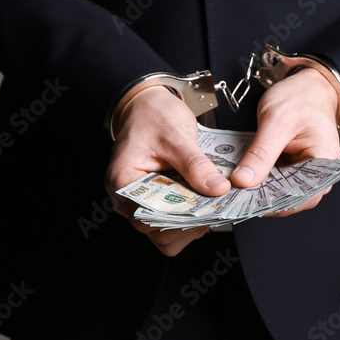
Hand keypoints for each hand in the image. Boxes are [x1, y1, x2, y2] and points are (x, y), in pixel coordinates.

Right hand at [105, 86, 230, 255]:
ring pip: (166, 234)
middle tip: (216, 206)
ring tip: (211, 204)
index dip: (180, 217)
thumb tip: (217, 189)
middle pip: (158, 231)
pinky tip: (204, 203)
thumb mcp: (176, 135)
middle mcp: (127, 198)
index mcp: (123, 182)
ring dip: (191, 224)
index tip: (206, 209)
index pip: (149, 217)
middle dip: (189, 222)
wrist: (148, 106)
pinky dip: (190, 219)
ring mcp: (141, 203)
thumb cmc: (152, 116)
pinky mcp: (156, 202)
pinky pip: (172, 222)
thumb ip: (195, 164)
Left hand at [230, 67, 339, 216]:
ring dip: (262, 195)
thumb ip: (261, 153)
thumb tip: (243, 181)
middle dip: (266, 201)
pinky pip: (278, 183)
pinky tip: (244, 184)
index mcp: (325, 160)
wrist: (305, 86)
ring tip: (238, 195)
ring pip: (283, 193)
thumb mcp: (276, 120)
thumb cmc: (299, 98)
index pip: (304, 195)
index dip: (278, 203)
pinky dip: (262, 184)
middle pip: (293, 199)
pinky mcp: (292, 169)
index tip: (251, 203)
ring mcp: (305, 172)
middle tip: (238, 201)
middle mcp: (319, 172)